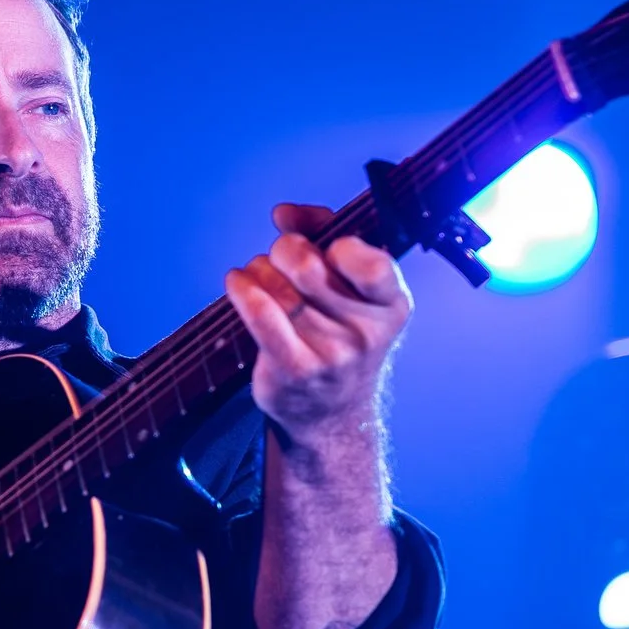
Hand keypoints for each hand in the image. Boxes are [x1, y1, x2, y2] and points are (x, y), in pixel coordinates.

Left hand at [223, 203, 413, 441]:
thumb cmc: (339, 334)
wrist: (332, 414)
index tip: (325, 246)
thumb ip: (325, 237)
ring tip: (255, 276)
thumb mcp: (352, 290)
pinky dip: (242, 290)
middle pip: (307, 265)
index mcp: (392, 304)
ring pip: (277, 287)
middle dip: (284, 251)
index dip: (338, 243)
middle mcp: (366, 332)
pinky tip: (236, 283)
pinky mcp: (295, 370)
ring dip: (258, 271)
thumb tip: (285, 214)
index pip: (370, 261)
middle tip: (279, 260)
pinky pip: (261, 315)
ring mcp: (331, 354)